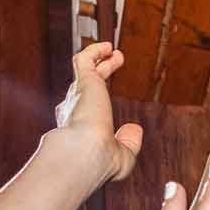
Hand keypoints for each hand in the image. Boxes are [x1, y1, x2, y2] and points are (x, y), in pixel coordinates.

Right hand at [52, 41, 142, 182]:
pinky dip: (95, 51)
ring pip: (84, 70)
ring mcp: (77, 95)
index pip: (85, 113)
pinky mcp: (85, 82)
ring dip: (99, 59)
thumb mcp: (123, 157)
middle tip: (112, 62)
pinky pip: (84, 60)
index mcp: (80, 130)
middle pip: (84, 86)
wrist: (85, 153)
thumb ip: (129, 143)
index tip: (105, 105)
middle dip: (98, 74)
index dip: (94, 105)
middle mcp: (74, 112)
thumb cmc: (102, 163)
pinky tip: (108, 47)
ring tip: (113, 51)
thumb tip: (134, 128)